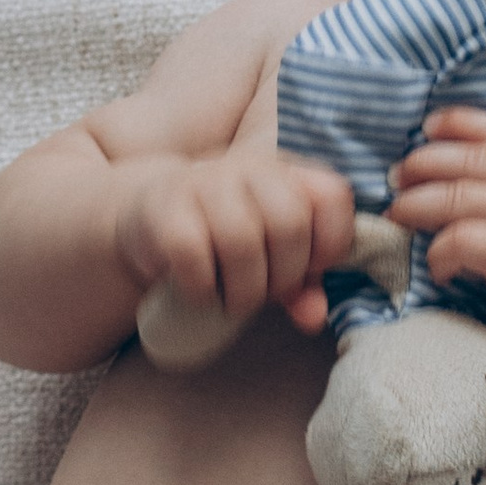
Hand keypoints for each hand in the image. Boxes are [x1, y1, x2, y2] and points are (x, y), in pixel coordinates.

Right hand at [114, 149, 359, 337]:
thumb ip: (301, 284)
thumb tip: (313, 317)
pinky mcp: (166, 205)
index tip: (310, 271)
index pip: (332, 196)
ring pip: (241, 242)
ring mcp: (205, 181)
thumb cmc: (225, 237)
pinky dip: (201, 288)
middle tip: (266, 294)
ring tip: (234, 302)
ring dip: (243, 291)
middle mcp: (250, 167)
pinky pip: (192, 254)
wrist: (153, 214)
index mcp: (289, 172)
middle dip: (283, 277)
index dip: (331, 243)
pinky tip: (200, 292)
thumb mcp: (271, 257)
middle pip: (289, 224)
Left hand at [389, 106, 485, 359]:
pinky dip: (438, 250)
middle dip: (425, 162)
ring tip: (400, 215)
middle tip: (397, 177)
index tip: (428, 127)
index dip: (462, 122)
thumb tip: (468, 158)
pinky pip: (461, 239)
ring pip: (459, 195)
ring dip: (417, 204)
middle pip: (474, 158)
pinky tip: (437, 265)